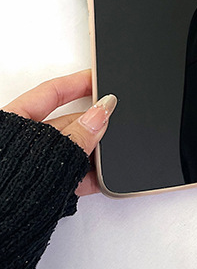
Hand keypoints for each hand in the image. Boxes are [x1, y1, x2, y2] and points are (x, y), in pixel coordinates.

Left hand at [2, 69, 116, 195]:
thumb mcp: (46, 150)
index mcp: (12, 122)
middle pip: (67, 123)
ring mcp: (33, 166)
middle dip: (92, 123)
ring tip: (109, 152)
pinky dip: (88, 175)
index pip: (52, 92)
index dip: (78, 83)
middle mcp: (23, 143)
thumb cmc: (2, 187)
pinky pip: (71, 176)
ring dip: (92, 151)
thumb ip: (77, 132)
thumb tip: (101, 112)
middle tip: (113, 119)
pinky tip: (102, 177)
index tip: (101, 78)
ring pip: (72, 151)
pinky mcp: (42, 189)